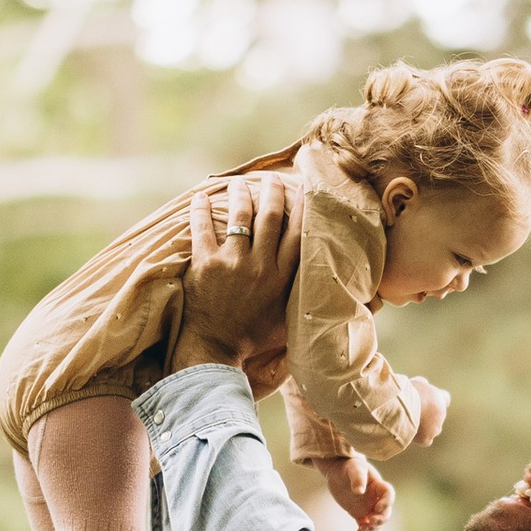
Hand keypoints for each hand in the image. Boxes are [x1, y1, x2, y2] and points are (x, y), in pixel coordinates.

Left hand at [168, 171, 300, 372]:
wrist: (216, 351)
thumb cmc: (253, 339)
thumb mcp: (288, 322)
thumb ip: (303, 300)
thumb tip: (330, 294)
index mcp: (282, 277)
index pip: (297, 233)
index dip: (302, 207)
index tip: (303, 190)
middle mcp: (260, 266)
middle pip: (270, 217)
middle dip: (272, 192)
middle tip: (271, 179)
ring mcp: (232, 263)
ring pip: (240, 216)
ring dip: (240, 195)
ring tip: (239, 183)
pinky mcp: (206, 264)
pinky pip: (202, 228)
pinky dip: (200, 210)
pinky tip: (200, 196)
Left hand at [320, 450, 395, 530]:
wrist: (336, 471)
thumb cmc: (347, 466)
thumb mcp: (353, 468)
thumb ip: (358, 478)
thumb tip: (359, 492)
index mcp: (378, 485)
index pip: (389, 495)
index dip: (387, 503)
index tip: (377, 508)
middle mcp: (376, 497)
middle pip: (386, 511)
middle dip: (381, 519)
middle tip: (371, 521)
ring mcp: (368, 506)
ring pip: (377, 520)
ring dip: (373, 527)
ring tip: (363, 529)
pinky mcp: (358, 513)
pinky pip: (364, 524)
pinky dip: (363, 530)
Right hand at [406, 378, 449, 448]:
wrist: (399, 408)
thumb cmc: (404, 393)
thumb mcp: (413, 383)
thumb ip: (421, 384)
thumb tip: (424, 384)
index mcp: (438, 397)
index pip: (445, 398)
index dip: (438, 400)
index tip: (429, 401)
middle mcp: (441, 413)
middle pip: (438, 416)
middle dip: (429, 415)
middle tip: (414, 413)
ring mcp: (435, 427)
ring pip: (434, 429)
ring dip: (426, 428)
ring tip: (410, 424)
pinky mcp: (427, 438)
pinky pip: (426, 440)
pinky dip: (420, 438)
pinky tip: (410, 434)